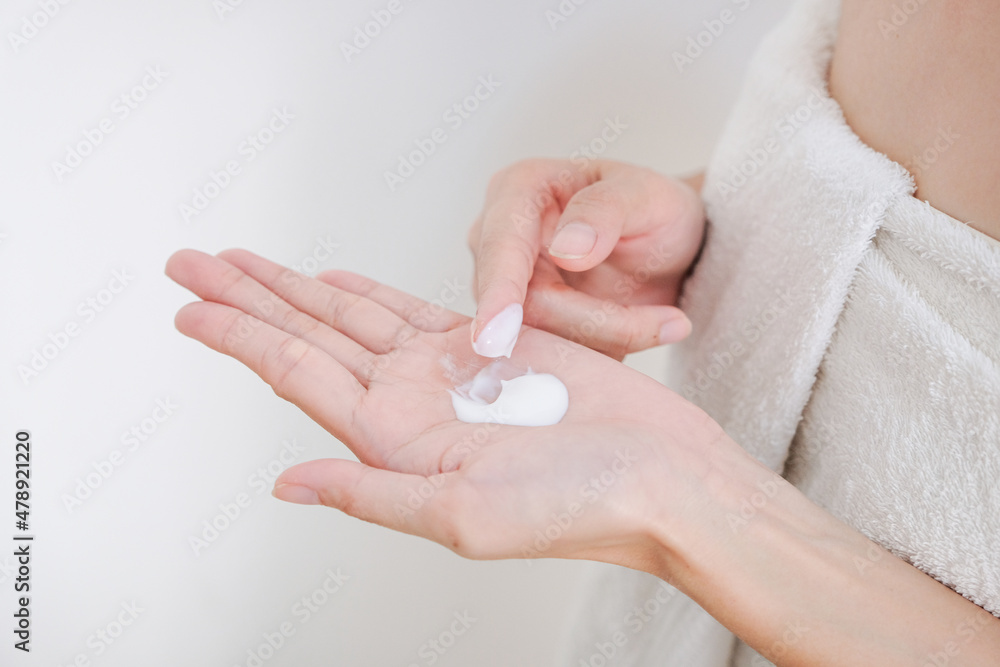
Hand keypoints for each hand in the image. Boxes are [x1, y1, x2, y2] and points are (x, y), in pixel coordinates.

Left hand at [165, 248, 725, 566]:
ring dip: (297, 288)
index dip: (239, 339)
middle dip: (248, 299)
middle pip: (309, 336)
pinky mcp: (494, 347)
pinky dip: (371, 293)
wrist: (665, 480)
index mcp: (396, 442)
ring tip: (245, 263)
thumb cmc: (582, 508)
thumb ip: (372, 493)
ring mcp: (449, 374)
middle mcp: (412, 405)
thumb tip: (287, 483)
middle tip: (191, 264)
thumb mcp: (463, 515)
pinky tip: (337, 282)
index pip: (296, 375)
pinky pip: (415, 310)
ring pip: (352, 316)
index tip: (187, 310)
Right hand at [469, 159, 705, 359]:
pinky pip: (552, 357)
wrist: (662, 244)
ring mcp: (504, 289)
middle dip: (595, 325)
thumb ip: (606, 211)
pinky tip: (640, 331)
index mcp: (517, 190)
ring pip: (538, 341)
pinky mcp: (523, 326)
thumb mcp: (647, 195)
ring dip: (605, 343)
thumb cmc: (650, 207)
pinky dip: (598, 356)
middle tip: (672, 323)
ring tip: (666, 322)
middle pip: (522, 308)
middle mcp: (496, 241)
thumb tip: (567, 250)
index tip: (498, 337)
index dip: (499, 295)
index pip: (501, 250)